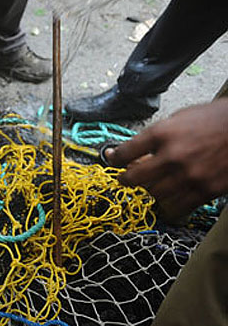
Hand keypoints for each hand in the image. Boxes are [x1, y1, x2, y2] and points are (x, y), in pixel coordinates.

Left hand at [106, 98, 227, 218]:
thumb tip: (132, 151)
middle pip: (134, 179)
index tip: (114, 161)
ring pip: (153, 195)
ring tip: (152, 185)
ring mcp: (190, 176)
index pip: (125, 153)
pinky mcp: (206, 190)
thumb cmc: (212, 119)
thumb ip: (155, 136)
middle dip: (125, 179)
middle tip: (125, 179)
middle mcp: (173, 156)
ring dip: (149, 190)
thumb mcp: (178, 118)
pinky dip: (169, 204)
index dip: (115, 159)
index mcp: (163, 133)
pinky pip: (177, 207)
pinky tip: (169, 198)